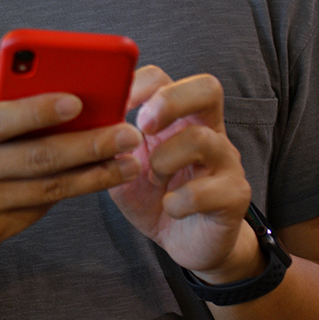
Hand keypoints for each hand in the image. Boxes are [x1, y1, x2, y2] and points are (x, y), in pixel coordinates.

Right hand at [0, 67, 142, 248]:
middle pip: (36, 158)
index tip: (78, 101)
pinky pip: (39, 209)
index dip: (39, 111)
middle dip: (89, 145)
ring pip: (47, 189)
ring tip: (129, 161)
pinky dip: (72, 192)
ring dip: (94, 175)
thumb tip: (11, 75)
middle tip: (127, 134)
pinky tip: (98, 177)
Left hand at [108, 66, 256, 279]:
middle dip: (169, 101)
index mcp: (177, 117)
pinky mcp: (234, 195)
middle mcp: (208, 130)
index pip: (163, 78)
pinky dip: (180, 201)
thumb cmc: (153, 195)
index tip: (117, 106)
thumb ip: (109, 144)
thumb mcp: (123, 166)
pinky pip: (209, 190)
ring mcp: (225, 161)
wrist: (185, 241)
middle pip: (207, 88)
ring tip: (155, 178)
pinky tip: (170, 208)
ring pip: (203, 138)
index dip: (138, 83)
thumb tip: (84, 122)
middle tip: (144, 126)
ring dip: (166, 159)